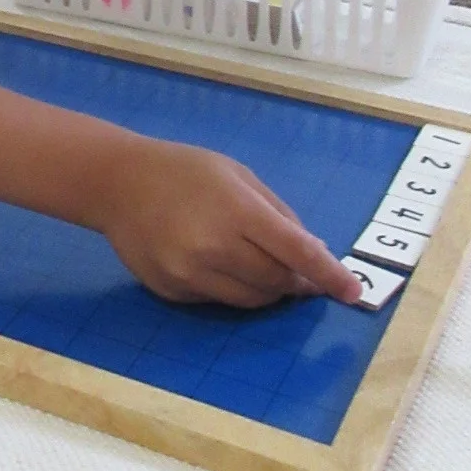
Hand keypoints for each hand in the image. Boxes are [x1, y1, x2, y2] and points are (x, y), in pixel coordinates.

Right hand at [98, 141, 363, 308]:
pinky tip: (218, 262)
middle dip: (298, 281)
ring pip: (252, 300)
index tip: (353, 292)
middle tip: (302, 272)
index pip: (297, 253)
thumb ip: (278, 213)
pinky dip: (232, 287)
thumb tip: (313, 253)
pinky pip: (219, 300)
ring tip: (263, 267)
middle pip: (277, 282)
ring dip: (269, 289)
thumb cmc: (184, 171)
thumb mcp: (237, 175)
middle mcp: (214, 248)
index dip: (329, 275)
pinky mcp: (173, 292)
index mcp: (236, 211)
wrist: (117, 183)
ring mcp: (190, 275)